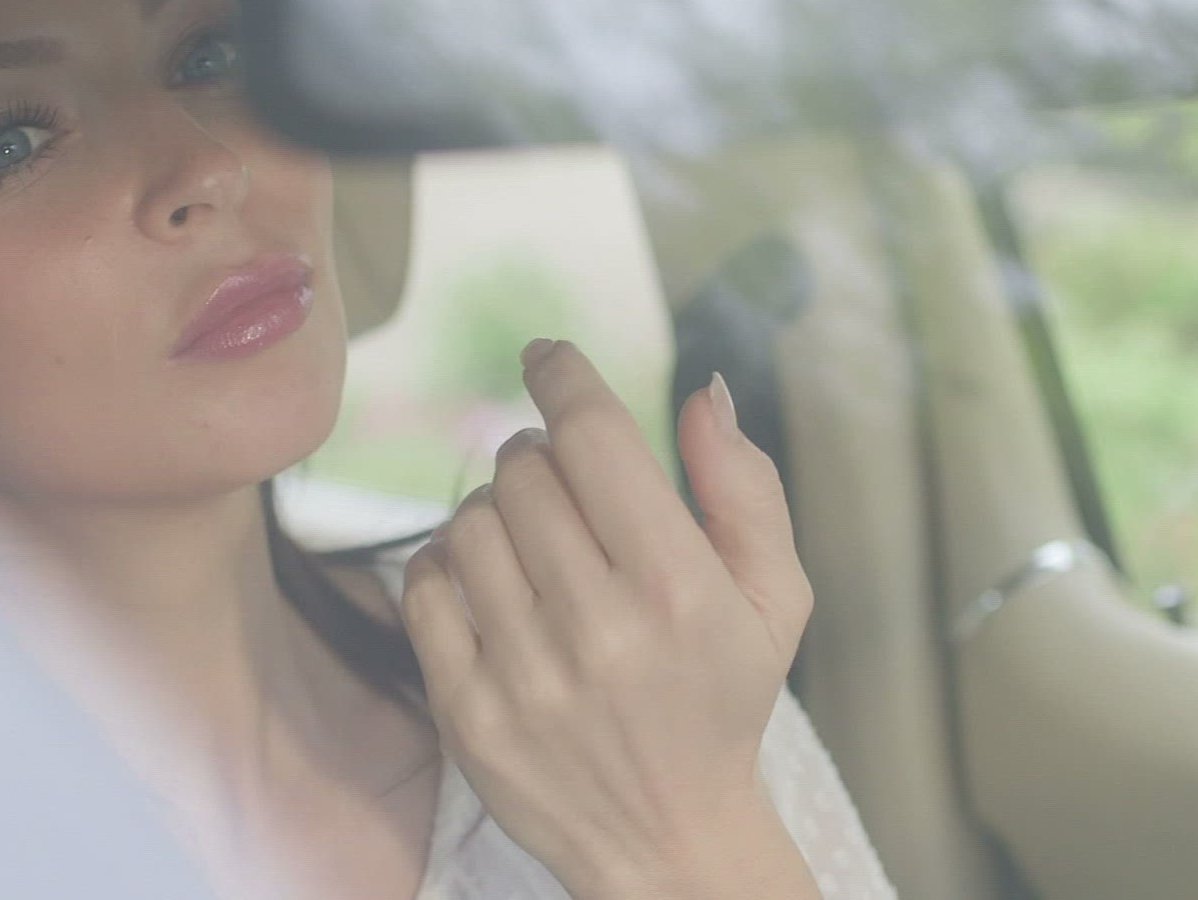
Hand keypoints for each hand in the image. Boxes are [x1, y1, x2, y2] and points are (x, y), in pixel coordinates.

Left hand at [400, 340, 816, 899]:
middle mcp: (600, 628)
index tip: (546, 355)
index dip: (562, 376)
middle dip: (539, 456)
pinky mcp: (467, 713)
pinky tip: (488, 582)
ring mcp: (525, 674)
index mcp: (679, 588)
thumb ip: (745, 488)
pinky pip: (423, 586)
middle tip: (561, 483)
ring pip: (470, 520)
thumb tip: (702, 391)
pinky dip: (447, 565)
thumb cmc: (723, 701)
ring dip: (495, 510)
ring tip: (532, 541)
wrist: (667, 841)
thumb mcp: (774, 599)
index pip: (593, 439)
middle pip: (524, 470)